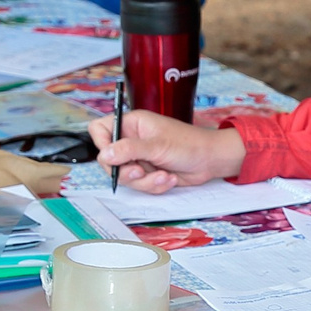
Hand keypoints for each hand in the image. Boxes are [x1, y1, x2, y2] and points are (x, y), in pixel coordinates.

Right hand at [91, 108, 246, 192]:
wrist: (210, 160)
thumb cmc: (188, 144)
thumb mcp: (156, 145)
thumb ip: (128, 149)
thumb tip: (104, 155)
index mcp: (132, 124)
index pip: (100, 129)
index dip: (101, 143)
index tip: (112, 156)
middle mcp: (132, 140)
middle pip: (109, 160)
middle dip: (125, 171)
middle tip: (139, 171)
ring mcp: (139, 158)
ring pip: (125, 177)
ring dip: (145, 181)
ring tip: (164, 175)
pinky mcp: (148, 173)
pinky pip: (140, 185)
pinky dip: (155, 185)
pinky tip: (169, 178)